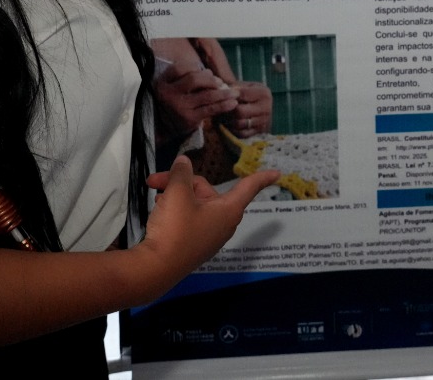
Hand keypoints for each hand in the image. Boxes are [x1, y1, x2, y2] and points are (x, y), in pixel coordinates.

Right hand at [139, 156, 280, 286]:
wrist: (156, 268)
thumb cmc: (175, 228)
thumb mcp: (177, 193)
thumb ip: (181, 173)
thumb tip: (183, 164)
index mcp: (228, 210)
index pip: (248, 187)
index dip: (261, 178)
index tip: (277, 173)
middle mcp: (222, 223)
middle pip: (205, 190)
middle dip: (180, 182)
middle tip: (154, 180)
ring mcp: (207, 235)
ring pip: (193, 203)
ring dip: (174, 194)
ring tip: (155, 195)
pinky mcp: (192, 244)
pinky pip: (188, 218)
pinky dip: (175, 209)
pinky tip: (158, 209)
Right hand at [153, 67, 237, 140]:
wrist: (166, 126)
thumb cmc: (175, 101)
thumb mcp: (174, 87)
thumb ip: (188, 77)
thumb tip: (211, 73)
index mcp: (162, 82)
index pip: (179, 68)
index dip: (194, 67)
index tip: (206, 71)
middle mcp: (168, 94)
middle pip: (194, 80)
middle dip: (211, 79)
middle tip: (220, 83)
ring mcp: (179, 107)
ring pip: (206, 95)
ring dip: (224, 93)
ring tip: (234, 93)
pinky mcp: (189, 118)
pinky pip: (210, 109)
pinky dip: (224, 105)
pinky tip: (233, 103)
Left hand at [220, 81, 272, 137]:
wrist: (260, 107)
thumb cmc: (248, 93)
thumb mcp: (244, 86)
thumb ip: (233, 86)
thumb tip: (220, 90)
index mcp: (264, 93)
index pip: (242, 94)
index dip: (229, 95)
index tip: (222, 95)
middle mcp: (266, 108)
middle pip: (240, 111)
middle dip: (228, 110)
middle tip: (220, 107)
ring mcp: (263, 122)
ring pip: (239, 124)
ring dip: (228, 120)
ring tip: (222, 115)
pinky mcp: (258, 132)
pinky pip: (241, 133)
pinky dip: (232, 129)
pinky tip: (228, 123)